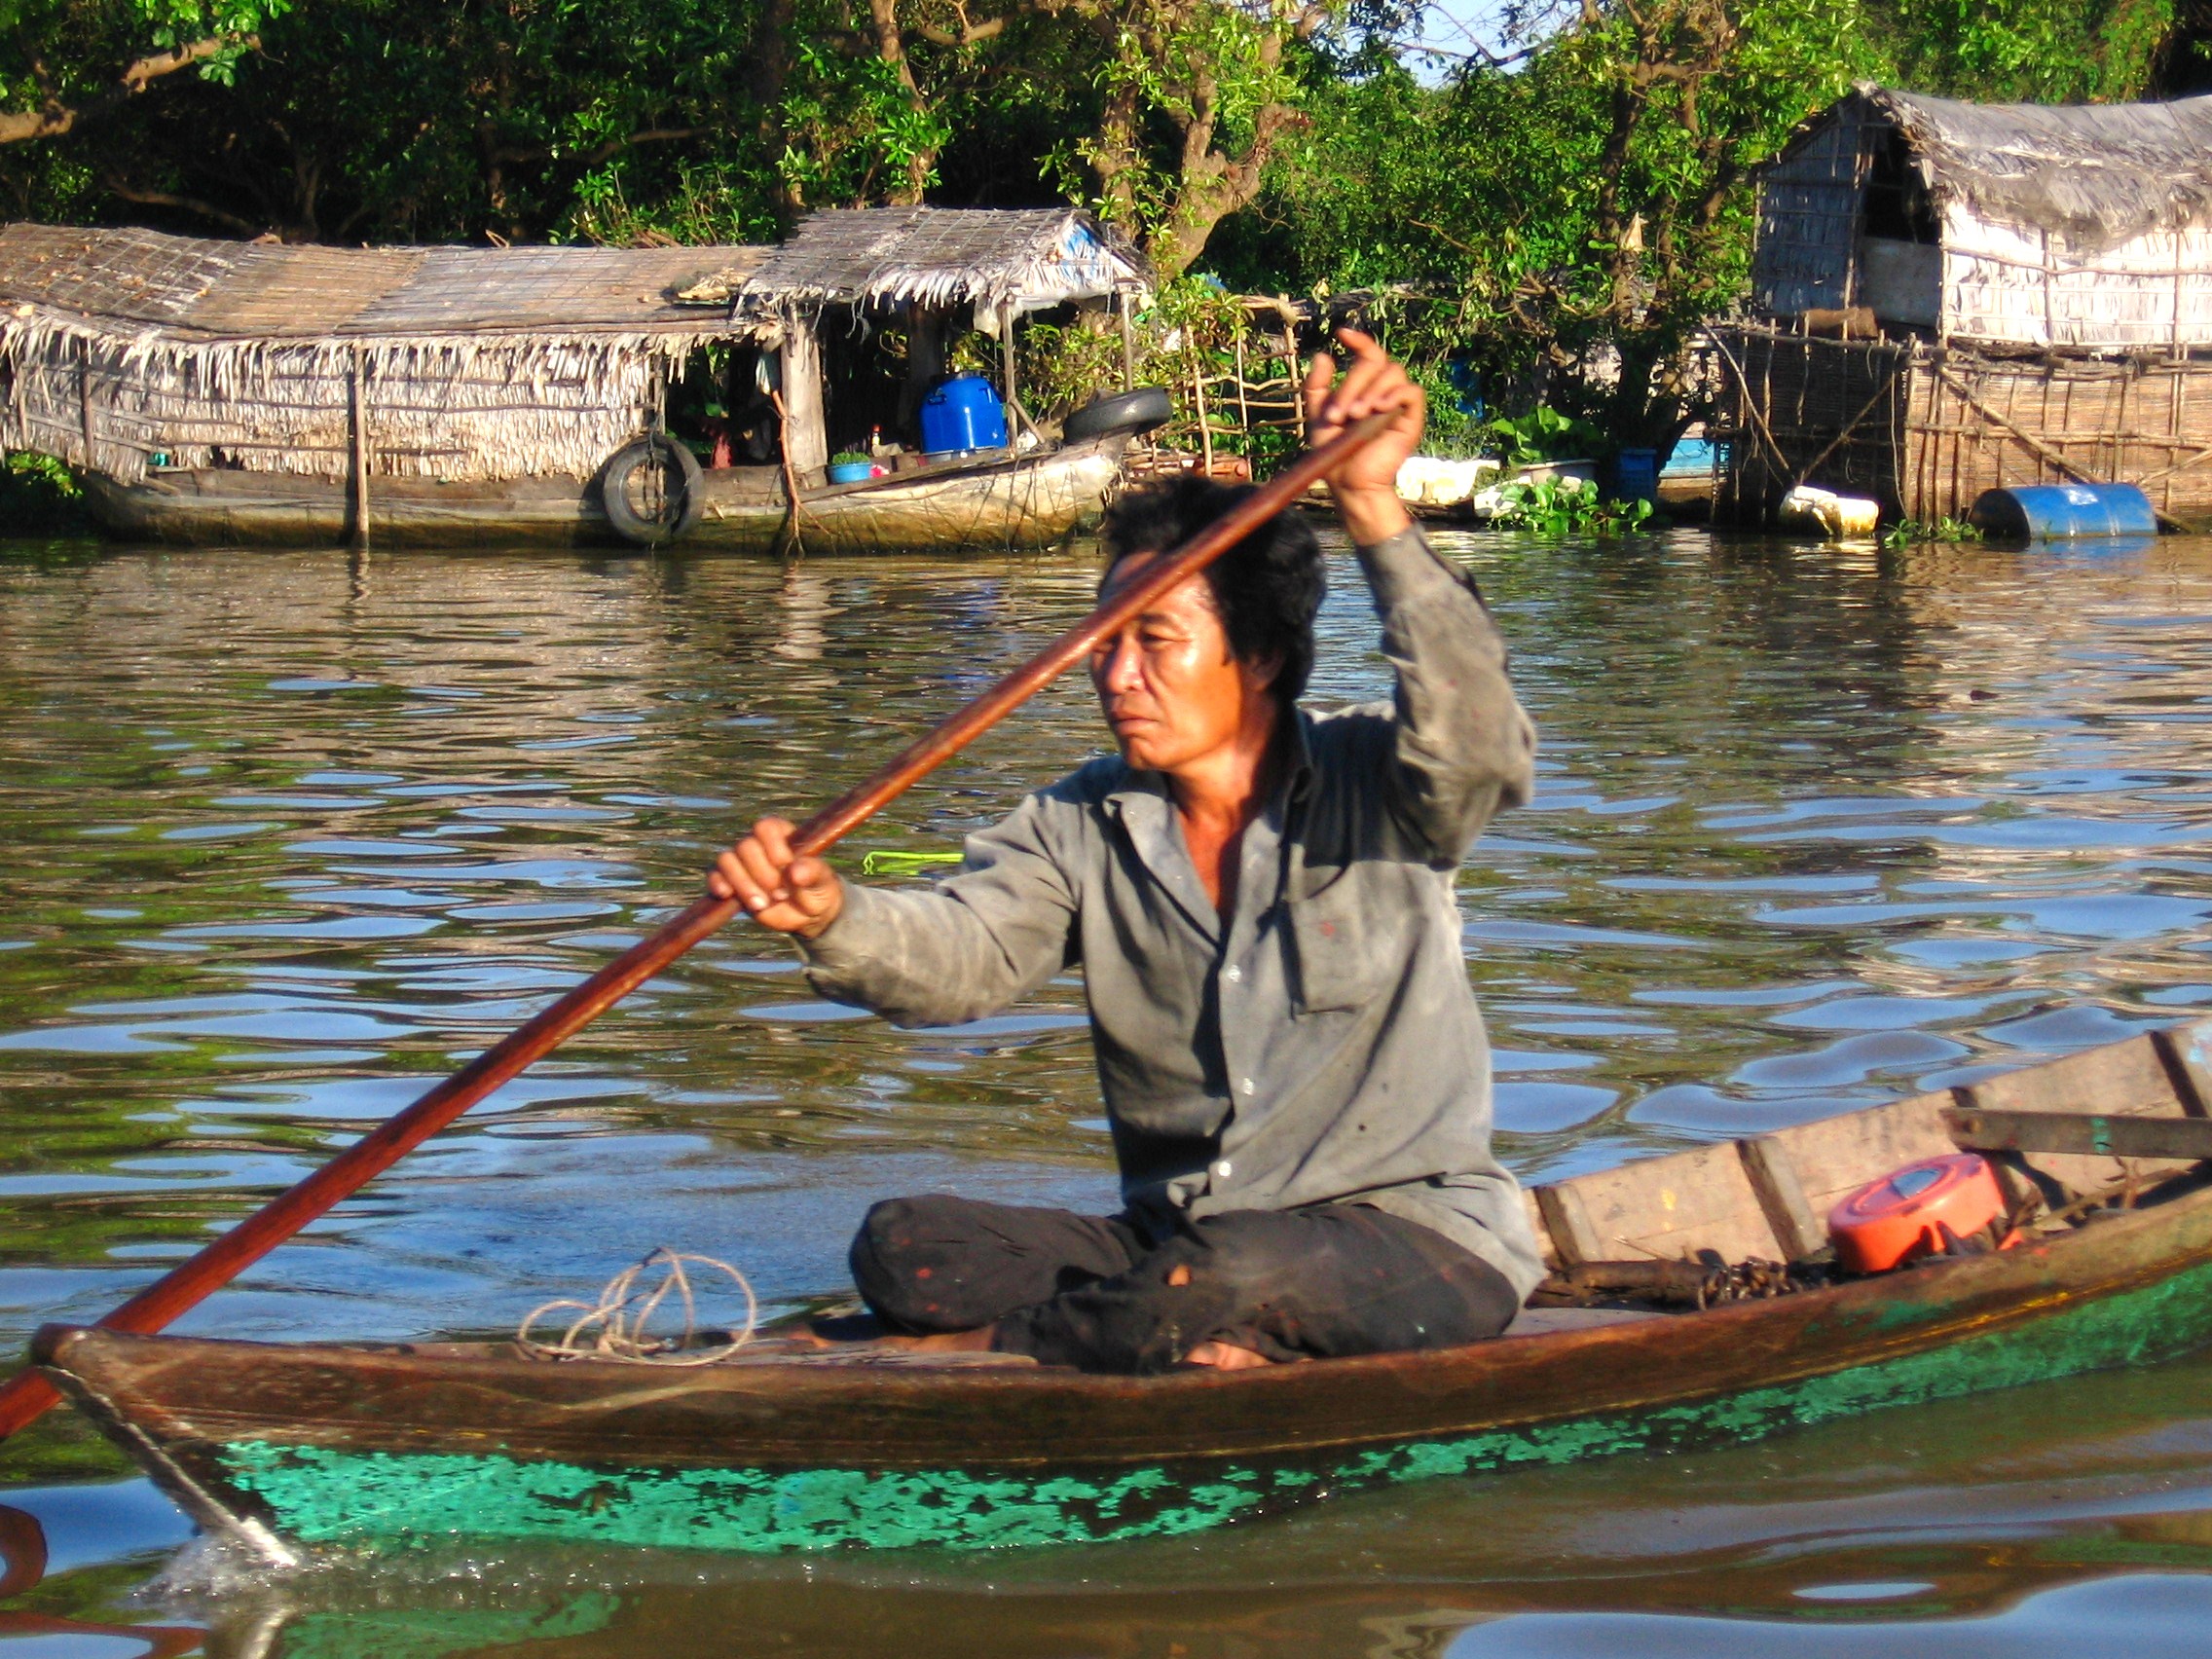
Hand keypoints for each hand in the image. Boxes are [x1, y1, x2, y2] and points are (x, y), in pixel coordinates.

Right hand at [708, 816, 843, 937]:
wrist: (808, 914)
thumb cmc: (818, 889)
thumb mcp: (823, 881)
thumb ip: (813, 872)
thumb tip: (795, 871)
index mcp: (782, 834)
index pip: (765, 827)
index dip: (772, 847)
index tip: (786, 866)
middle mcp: (758, 844)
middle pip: (745, 847)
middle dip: (762, 874)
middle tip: (781, 893)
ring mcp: (742, 863)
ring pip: (727, 860)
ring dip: (743, 884)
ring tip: (762, 904)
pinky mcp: (730, 882)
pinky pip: (715, 876)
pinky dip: (718, 884)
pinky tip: (727, 895)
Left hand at [1303, 327, 1421, 543]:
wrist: (1348, 482)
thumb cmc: (1334, 452)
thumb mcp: (1318, 415)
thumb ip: (1317, 387)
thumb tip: (1324, 355)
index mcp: (1363, 387)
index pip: (1368, 354)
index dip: (1359, 340)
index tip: (1342, 334)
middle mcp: (1382, 390)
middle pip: (1376, 362)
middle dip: (1354, 382)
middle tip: (1339, 412)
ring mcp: (1397, 403)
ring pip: (1394, 373)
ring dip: (1372, 390)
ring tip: (1356, 415)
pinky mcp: (1411, 418)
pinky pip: (1412, 392)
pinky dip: (1395, 394)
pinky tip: (1379, 408)